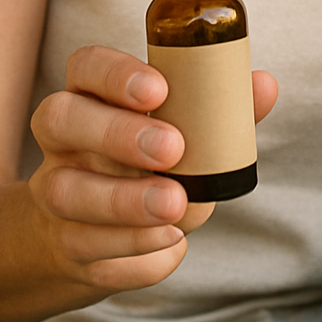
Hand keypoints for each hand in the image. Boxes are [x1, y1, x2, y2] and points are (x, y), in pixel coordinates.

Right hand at [28, 44, 277, 296]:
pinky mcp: (66, 249)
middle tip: (172, 151)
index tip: (159, 91)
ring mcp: (56, 196)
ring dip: (124, 203)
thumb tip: (265, 86)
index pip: (85, 66)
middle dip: (116, 134)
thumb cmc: (150, 166)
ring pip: (66, 193)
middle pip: (59, 120)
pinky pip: (92, 254)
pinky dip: (136, 256)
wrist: (93, 238)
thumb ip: (223, 109)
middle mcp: (64, 141)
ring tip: (176, 209)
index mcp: (92, 96)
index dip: (114, 73)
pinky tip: (170, 245)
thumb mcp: (182, 134)